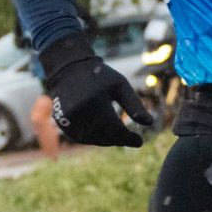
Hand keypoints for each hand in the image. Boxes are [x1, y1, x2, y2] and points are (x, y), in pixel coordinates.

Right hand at [36, 31, 160, 148]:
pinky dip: (95, 137)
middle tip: (131, 138)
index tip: (140, 141)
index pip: (116, 130)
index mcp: (95, 103)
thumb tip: (150, 123)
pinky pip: (83, 138)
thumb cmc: (99, 76)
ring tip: (118, 132)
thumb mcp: (121, 85)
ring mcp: (68, 121)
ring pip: (95, 140)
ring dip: (109, 139)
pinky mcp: (62, 124)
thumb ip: (134, 104)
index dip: (129, 139)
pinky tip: (104, 131)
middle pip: (106, 137)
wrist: (68, 70)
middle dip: (120, 139)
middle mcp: (79, 114)